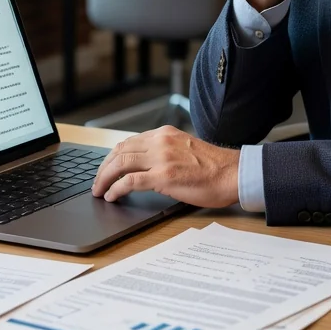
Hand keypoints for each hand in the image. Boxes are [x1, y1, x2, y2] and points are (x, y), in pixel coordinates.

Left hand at [91, 126, 239, 207]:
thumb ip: (165, 152)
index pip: (129, 141)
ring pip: (120, 163)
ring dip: (105, 178)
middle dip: (103, 167)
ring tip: (99, 190)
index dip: (112, 156)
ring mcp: (161, 158)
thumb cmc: (214, 167)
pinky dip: (116, 188)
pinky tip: (112, 196)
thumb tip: (146, 168)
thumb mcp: (185, 149)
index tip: (106, 168)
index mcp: (165, 134)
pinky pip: (130, 181)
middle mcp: (160, 141)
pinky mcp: (164, 176)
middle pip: (120, 151)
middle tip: (97, 182)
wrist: (233, 173)